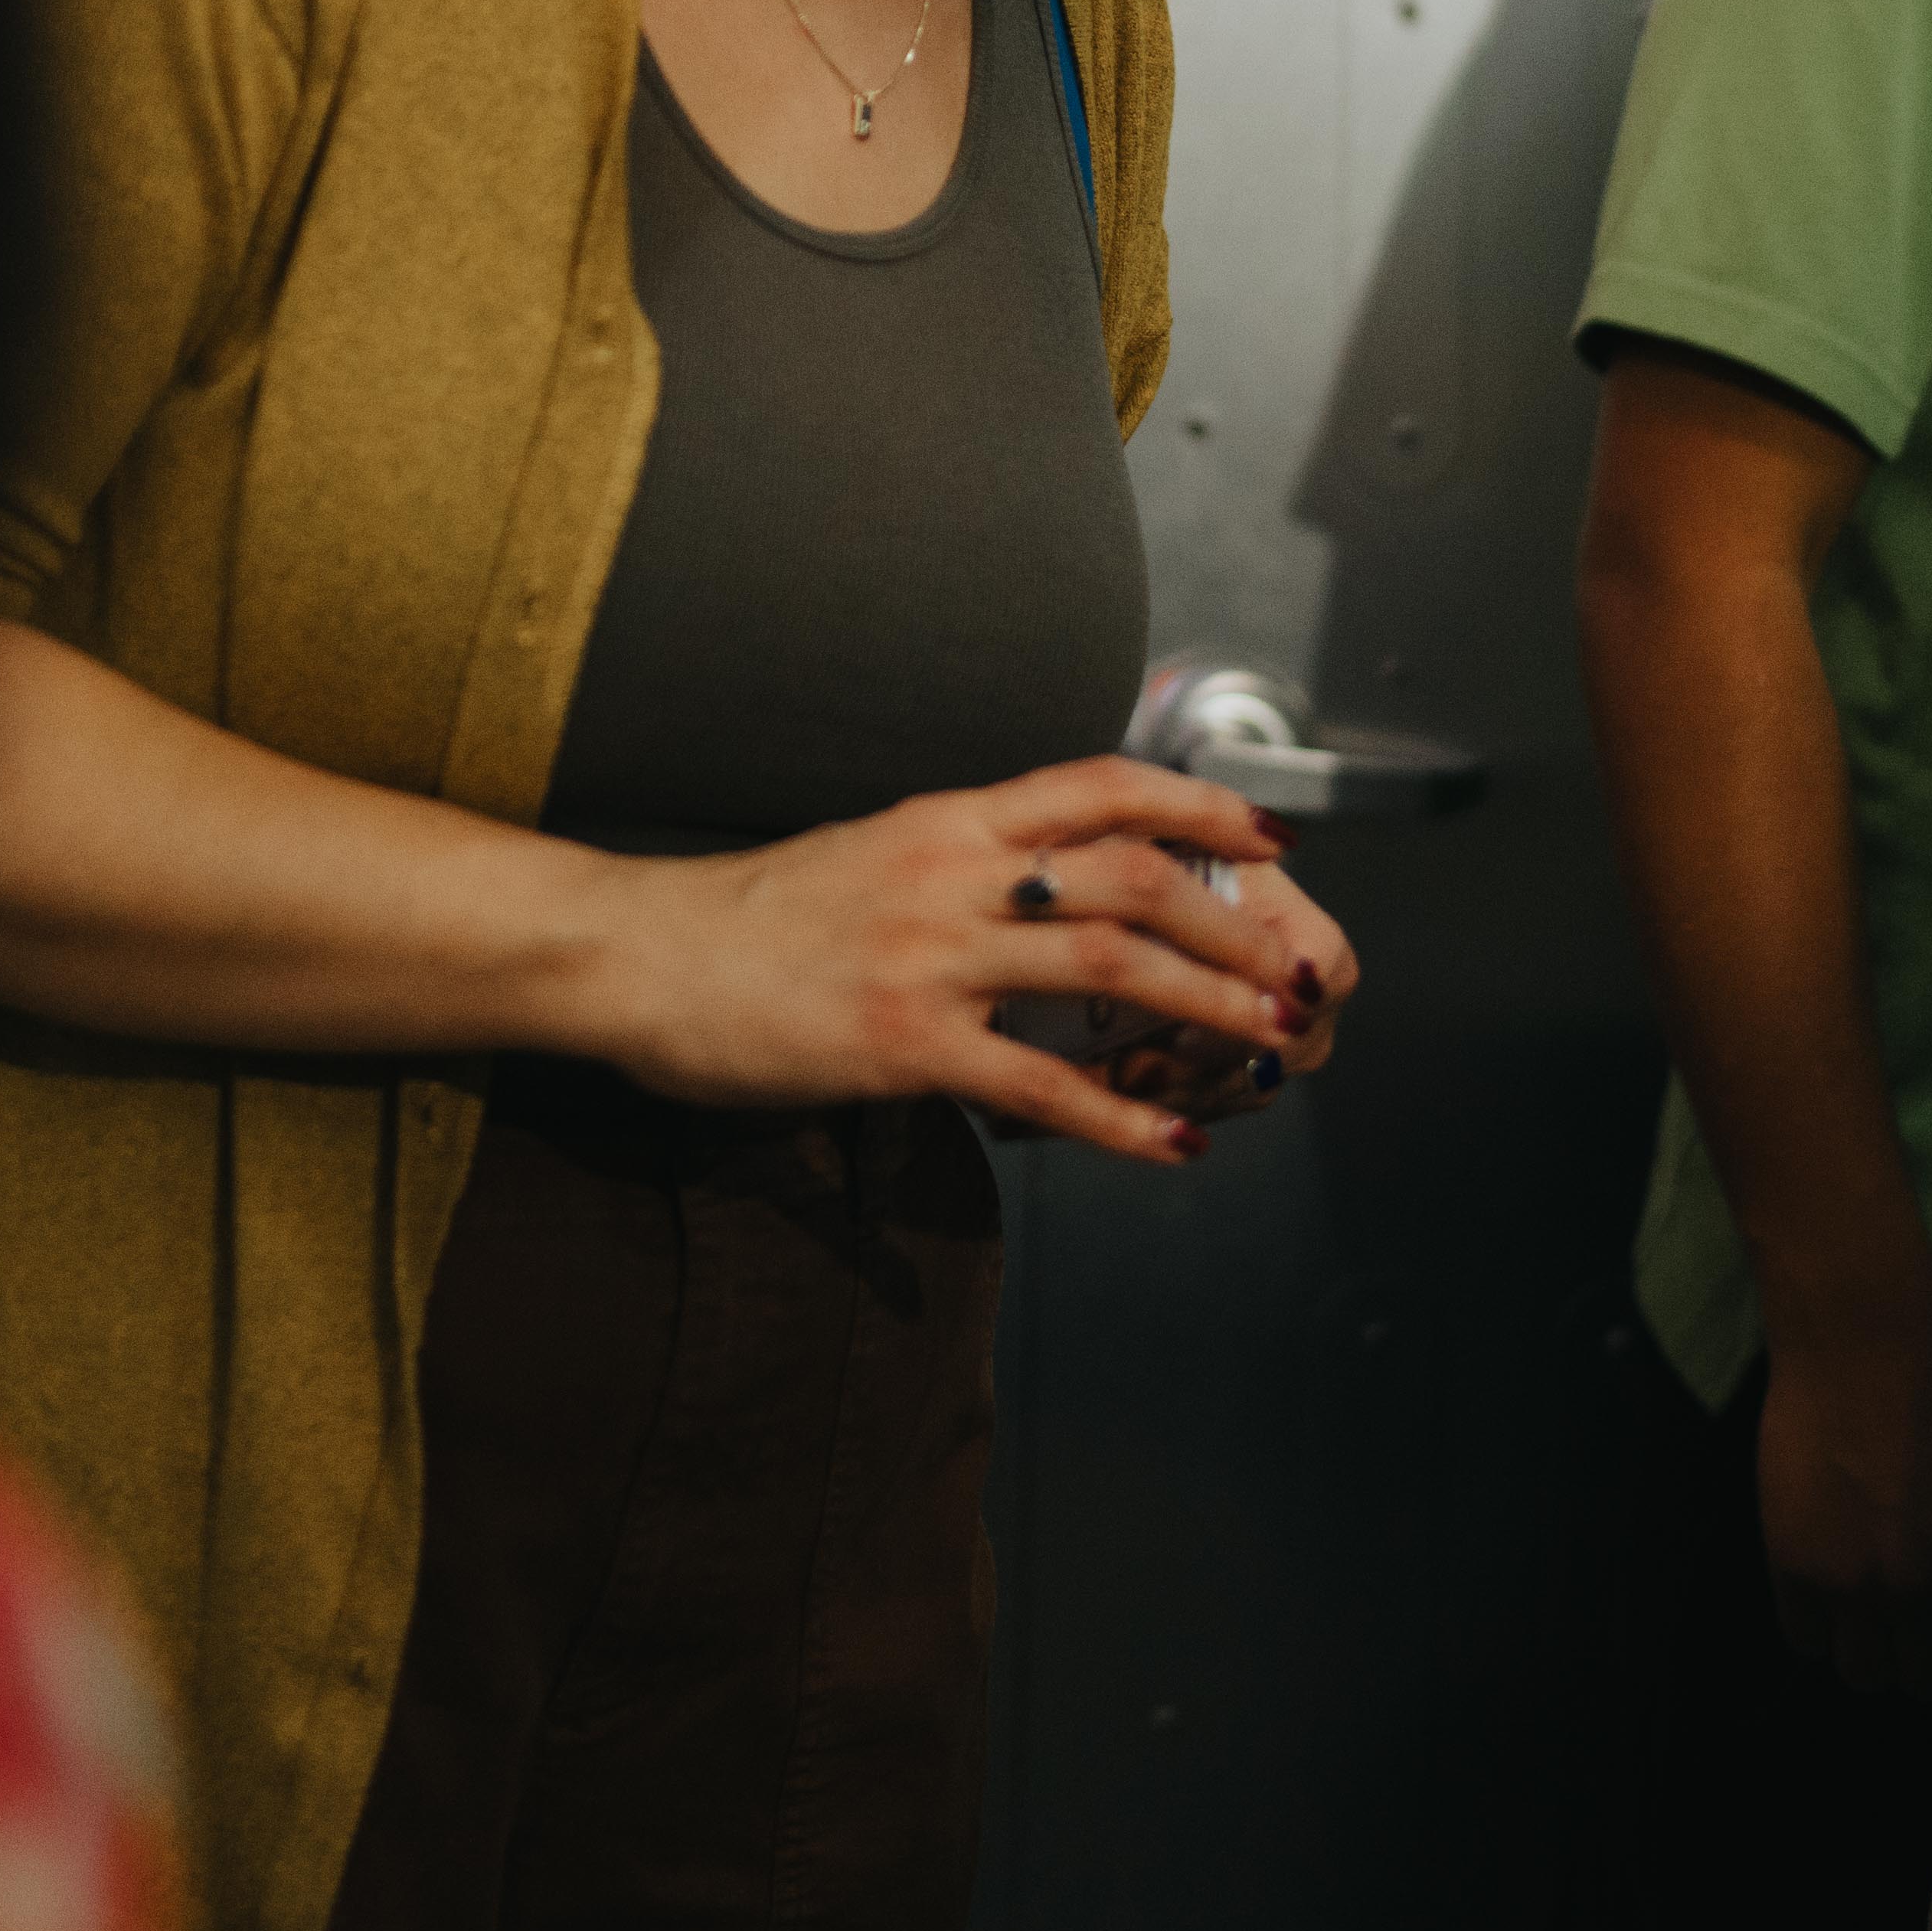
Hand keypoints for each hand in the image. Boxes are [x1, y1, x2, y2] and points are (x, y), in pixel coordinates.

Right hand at [580, 757, 1360, 1166]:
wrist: (636, 954)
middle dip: (1231, 921)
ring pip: (1106, 964)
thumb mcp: (866, 856)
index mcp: (945, 820)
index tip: (1269, 834)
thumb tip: (1034, 883)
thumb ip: (953, 865)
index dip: (1198, 803)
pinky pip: (1036, 1082)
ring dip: (1207, 1004)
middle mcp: (950, 873)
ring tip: (1270, 1041)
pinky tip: (1171, 1145)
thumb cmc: (746, 918)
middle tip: (1296, 969)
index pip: (1098, 785)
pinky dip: (1119, 1118)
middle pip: (1130, 873)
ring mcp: (928, 956)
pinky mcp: (900, 1044)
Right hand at [1753, 1315, 1931, 1702]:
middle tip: (1910, 1627)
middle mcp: (1924, 1597)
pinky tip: (1825, 1592)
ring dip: (1865, 1651)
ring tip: (1865, 1617)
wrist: (1863, 1348)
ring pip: (1860, 1674)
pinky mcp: (1795, 1566)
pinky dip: (1815, 1627)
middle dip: (1917, 1658)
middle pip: (1918, 1682)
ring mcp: (1855, 1586)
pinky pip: (1803, 1640)